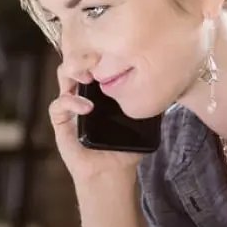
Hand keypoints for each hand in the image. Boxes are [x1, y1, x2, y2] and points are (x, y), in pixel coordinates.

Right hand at [49, 61, 147, 186]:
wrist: (111, 173)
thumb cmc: (125, 150)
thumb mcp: (142, 121)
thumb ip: (149, 102)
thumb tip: (168, 83)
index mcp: (102, 90)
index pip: (97, 61)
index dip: (102, 52)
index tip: (114, 52)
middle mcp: (85, 93)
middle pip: (77, 61)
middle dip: (85, 55)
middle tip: (97, 60)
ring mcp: (71, 106)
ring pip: (63, 76)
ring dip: (72, 71)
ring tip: (87, 78)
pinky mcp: (61, 121)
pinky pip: (58, 104)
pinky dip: (70, 102)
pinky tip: (86, 108)